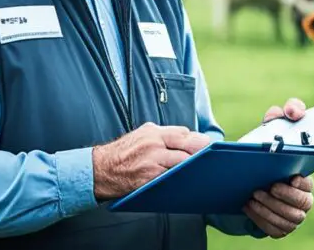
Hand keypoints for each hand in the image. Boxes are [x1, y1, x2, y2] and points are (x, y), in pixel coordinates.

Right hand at [92, 122, 209, 199]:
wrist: (100, 170)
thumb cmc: (122, 153)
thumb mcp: (141, 135)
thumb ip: (161, 135)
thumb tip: (185, 138)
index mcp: (153, 132)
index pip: (183, 133)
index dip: (196, 140)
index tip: (207, 146)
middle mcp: (154, 144)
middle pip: (188, 145)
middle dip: (201, 152)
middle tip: (213, 158)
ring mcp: (152, 161)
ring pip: (182, 163)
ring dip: (194, 166)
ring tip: (204, 170)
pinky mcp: (150, 178)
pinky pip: (172, 178)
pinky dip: (181, 179)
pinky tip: (188, 181)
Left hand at [244, 97, 313, 237]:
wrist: (244, 179)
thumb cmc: (263, 153)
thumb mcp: (269, 131)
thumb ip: (281, 117)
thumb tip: (293, 111)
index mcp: (303, 177)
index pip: (309, 184)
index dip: (302, 184)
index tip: (291, 178)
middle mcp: (302, 199)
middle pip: (302, 204)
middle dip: (284, 198)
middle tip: (267, 187)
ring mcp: (292, 215)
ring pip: (288, 219)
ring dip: (270, 208)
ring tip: (253, 196)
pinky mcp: (280, 228)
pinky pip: (275, 229)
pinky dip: (261, 219)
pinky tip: (248, 207)